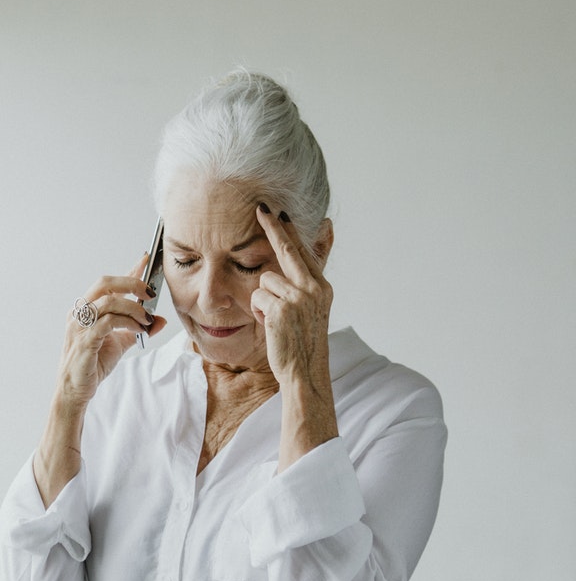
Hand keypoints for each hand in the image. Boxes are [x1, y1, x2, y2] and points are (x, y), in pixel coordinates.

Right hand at [56, 254, 167, 408]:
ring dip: (133, 308)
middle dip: (132, 284)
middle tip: (150, 294)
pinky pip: (108, 322)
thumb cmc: (92, 364)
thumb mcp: (120, 343)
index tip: (147, 260)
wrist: (75, 389)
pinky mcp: (85, 340)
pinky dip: (127, 322)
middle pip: (105, 283)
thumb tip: (161, 319)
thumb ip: (138, 329)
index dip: (129, 270)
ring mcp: (80, 325)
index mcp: (86, 309)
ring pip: (108, 301)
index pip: (109, 283)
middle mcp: (80, 312)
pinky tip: (138, 330)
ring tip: (146, 320)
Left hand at [249, 206, 333, 386]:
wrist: (305, 372)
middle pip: (288, 250)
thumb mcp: (312, 309)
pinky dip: (259, 312)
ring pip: (264, 281)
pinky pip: (257, 297)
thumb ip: (308, 283)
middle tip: (261, 208)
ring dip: (263, 301)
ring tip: (275, 321)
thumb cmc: (303, 341)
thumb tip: (313, 261)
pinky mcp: (282, 308)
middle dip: (274, 228)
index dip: (289, 232)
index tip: (280, 213)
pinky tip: (271, 327)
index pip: (304, 252)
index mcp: (322, 287)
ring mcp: (300, 297)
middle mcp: (315, 288)